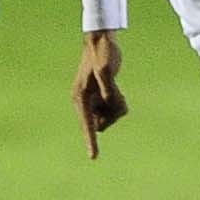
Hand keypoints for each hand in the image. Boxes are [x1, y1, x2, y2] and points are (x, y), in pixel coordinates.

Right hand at [73, 31, 128, 159]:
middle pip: (102, 123)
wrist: (101, 41)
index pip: (86, 124)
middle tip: (117, 94)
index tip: (94, 157)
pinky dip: (118, 103)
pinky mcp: (100, 98)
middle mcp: (84, 102)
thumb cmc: (102, 53)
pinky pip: (112, 111)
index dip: (90, 141)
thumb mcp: (106, 69)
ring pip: (108, 118)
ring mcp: (92, 101)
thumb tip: (109, 101)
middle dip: (113, 113)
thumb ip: (108, 88)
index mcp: (81, 97)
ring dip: (117, 107)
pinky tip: (116, 89)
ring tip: (117, 89)